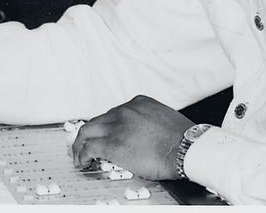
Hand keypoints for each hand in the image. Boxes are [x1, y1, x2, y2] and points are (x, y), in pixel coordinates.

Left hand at [70, 95, 193, 179]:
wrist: (186, 148)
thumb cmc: (183, 139)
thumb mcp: (164, 119)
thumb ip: (149, 122)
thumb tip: (144, 135)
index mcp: (138, 103)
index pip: (114, 113)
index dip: (107, 127)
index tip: (106, 135)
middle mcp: (124, 111)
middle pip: (98, 120)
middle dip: (90, 134)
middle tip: (85, 145)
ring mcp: (117, 126)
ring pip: (88, 131)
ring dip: (80, 144)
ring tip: (79, 155)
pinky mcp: (112, 144)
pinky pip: (89, 147)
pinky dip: (82, 154)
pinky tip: (82, 161)